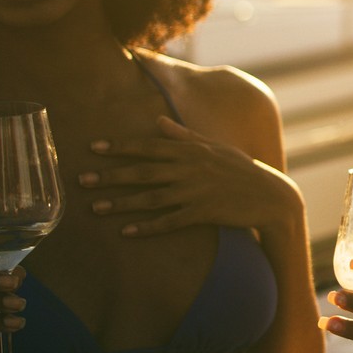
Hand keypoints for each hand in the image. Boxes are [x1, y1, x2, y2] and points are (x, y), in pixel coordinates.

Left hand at [82, 116, 301, 236]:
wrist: (271, 196)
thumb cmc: (242, 169)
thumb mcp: (216, 147)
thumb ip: (185, 135)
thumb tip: (159, 120)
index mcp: (192, 150)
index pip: (150, 146)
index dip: (120, 147)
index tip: (93, 148)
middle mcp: (191, 169)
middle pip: (144, 172)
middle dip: (111, 175)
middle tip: (82, 180)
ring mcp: (196, 192)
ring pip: (151, 198)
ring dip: (121, 203)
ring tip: (95, 208)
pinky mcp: (203, 213)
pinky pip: (169, 221)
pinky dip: (147, 227)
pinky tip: (126, 232)